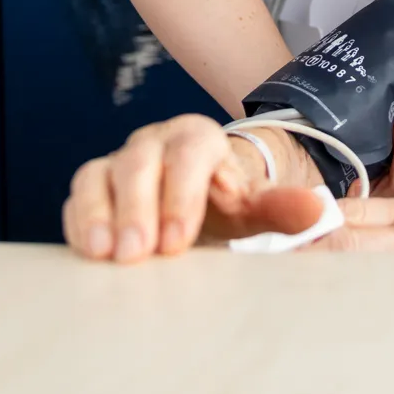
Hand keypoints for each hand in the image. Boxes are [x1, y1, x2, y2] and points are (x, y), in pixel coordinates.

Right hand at [63, 114, 326, 262]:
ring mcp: (118, 161)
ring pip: (99, 174)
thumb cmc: (224, 205)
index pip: (188, 154)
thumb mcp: (254, 208)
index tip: (176, 240)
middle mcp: (154, 142)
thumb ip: (281, 207)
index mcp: (198, 139)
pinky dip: (78, 222)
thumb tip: (315, 208)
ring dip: (99, 214)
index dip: (180, 195)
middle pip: (139, 163)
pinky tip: (87, 252)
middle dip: (136, 209)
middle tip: (137, 253)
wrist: (196, 203)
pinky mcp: (93, 185)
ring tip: (103, 254)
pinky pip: (78, 195)